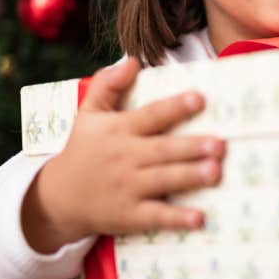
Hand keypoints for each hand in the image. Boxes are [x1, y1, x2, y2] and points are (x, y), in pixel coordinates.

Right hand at [21, 58, 223, 252]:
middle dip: (192, 147)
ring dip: (190, 176)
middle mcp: (125, 157)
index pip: (150, 116)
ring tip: (216, 171)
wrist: (57, 197)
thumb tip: (132, 60)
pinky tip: (199, 218)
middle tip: (221, 144)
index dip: (174, 107)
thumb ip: (108, 84)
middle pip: (163, 150)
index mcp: (118, 130)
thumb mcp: (88, 114)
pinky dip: (177, 218)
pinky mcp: (129, 215)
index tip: (199, 98)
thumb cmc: (83, 149)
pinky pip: (156, 216)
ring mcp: (127, 188)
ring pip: (164, 180)